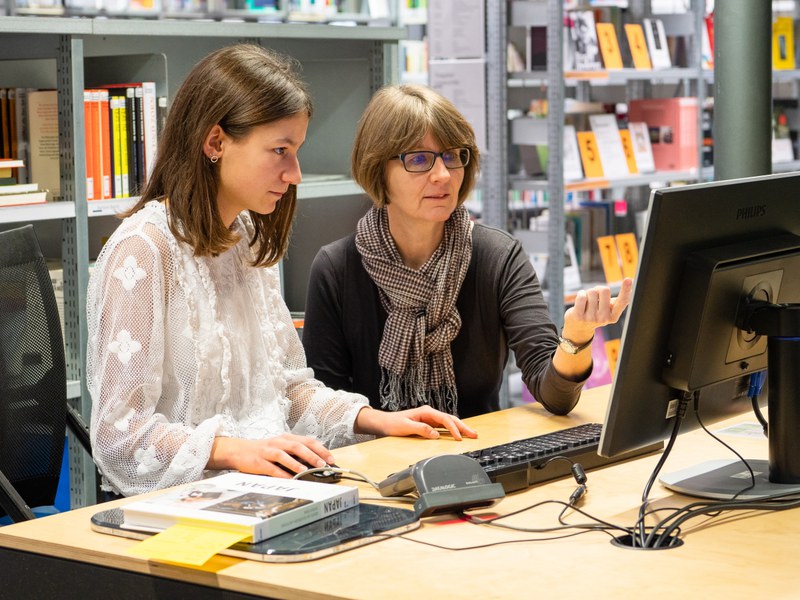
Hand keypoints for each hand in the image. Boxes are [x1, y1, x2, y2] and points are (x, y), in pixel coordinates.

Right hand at [208, 434, 334, 477]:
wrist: (238, 451)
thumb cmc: (264, 451)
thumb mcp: (280, 447)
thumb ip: (295, 452)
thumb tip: (316, 462)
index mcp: (286, 438)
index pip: (307, 440)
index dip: (320, 449)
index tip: (331, 458)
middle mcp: (278, 442)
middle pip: (298, 446)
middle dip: (312, 455)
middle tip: (323, 464)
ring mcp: (268, 451)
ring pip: (285, 455)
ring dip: (297, 463)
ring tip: (307, 470)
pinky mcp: (259, 462)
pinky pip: (272, 468)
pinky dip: (282, 474)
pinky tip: (290, 479)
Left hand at [355, 405, 477, 440]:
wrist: (384, 422)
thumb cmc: (393, 423)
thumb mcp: (406, 427)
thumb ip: (421, 429)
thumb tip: (435, 434)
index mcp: (426, 411)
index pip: (444, 419)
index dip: (453, 428)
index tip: (459, 437)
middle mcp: (429, 413)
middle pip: (450, 419)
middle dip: (463, 427)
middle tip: (474, 434)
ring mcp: (429, 417)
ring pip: (448, 422)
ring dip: (459, 428)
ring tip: (470, 434)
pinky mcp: (428, 423)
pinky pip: (443, 425)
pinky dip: (452, 429)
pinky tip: (458, 434)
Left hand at [562, 278, 632, 343]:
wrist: (578, 328)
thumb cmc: (596, 314)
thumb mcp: (608, 310)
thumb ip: (618, 302)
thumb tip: (631, 291)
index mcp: (614, 316)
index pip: (622, 301)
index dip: (625, 290)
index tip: (628, 279)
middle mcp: (604, 319)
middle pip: (604, 290)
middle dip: (597, 289)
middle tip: (594, 298)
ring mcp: (591, 319)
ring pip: (591, 292)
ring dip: (587, 293)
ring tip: (586, 303)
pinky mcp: (578, 317)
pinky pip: (582, 296)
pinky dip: (580, 294)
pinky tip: (580, 303)